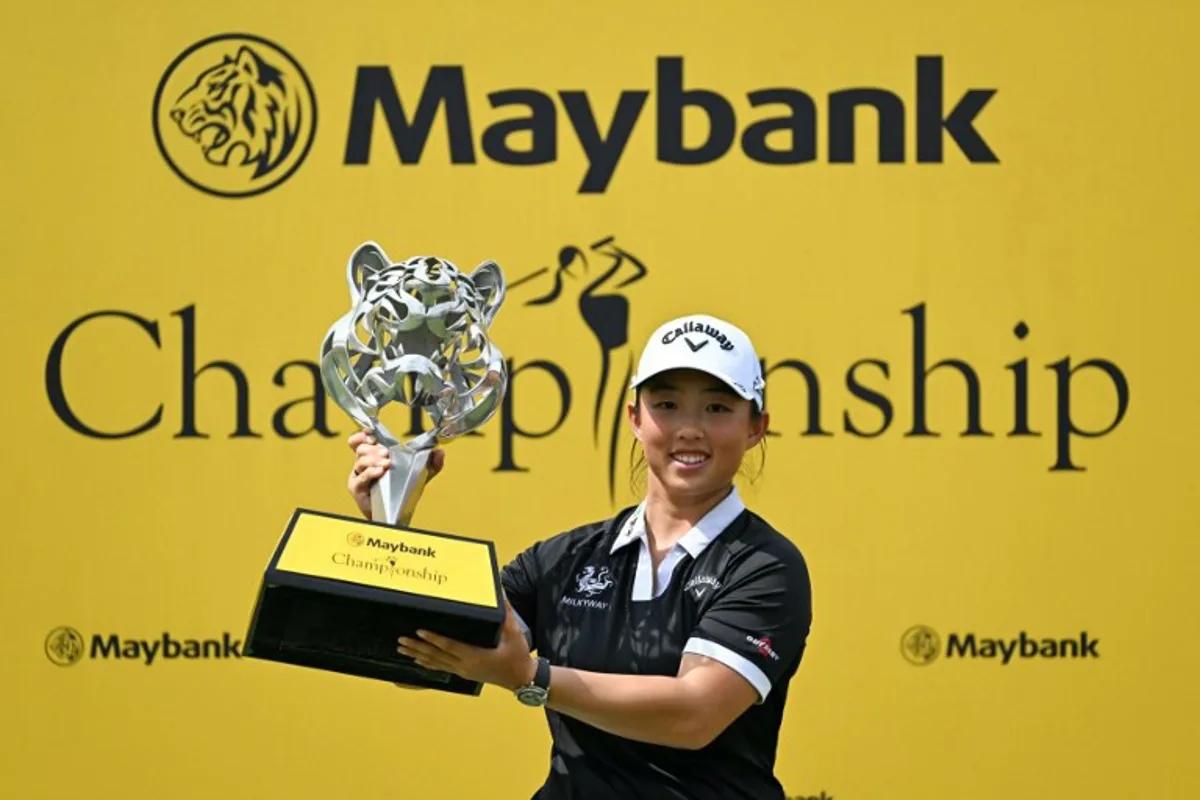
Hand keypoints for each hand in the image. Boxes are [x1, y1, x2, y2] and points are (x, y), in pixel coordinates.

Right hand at [347, 430, 444, 519]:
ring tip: (387, 463)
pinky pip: (360, 478)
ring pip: (360, 460)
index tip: (373, 434)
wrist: (397, 514)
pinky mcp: (357, 488)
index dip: (365, 434)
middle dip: (374, 447)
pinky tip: (379, 471)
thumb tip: (439, 452)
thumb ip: (431, 463)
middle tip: (386, 452)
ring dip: (373, 459)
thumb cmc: (403, 491)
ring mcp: (359, 475)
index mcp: (375, 455)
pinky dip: (370, 472)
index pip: (362, 439)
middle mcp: (364, 463)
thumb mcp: (420, 474)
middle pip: (361, 448)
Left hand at [396, 601, 534, 690]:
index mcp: (475, 656)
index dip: (434, 639)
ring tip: (401, 649)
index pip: (449, 646)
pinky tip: (416, 660)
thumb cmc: (517, 656)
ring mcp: (462, 671)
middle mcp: (465, 666)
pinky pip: (441, 668)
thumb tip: (499, 593)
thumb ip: (506, 613)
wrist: (522, 678)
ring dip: (417, 655)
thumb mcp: (514, 634)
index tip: (420, 631)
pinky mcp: (463, 673)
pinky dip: (426, 664)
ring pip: (435, 663)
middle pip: (436, 656)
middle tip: (401, 640)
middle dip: (417, 647)